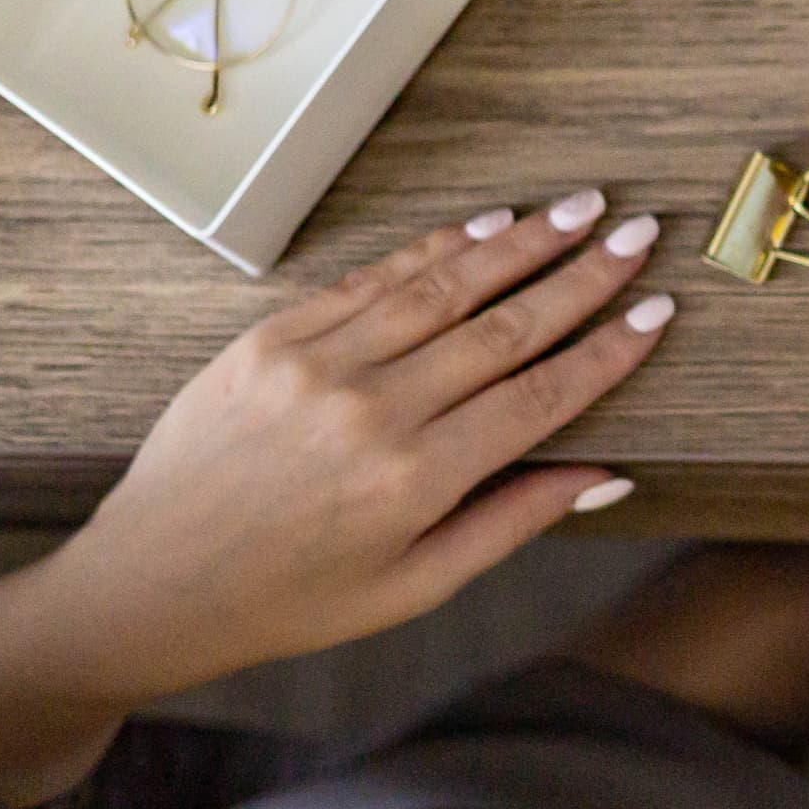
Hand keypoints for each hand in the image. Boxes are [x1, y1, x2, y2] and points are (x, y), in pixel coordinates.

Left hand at [0, 195, 674, 804]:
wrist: (152, 582)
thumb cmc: (291, 600)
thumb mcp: (414, 587)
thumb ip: (512, 521)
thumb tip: (606, 476)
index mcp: (414, 481)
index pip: (539, 395)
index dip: (607, 350)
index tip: (656, 311)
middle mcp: (371, 411)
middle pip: (502, 327)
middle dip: (581, 277)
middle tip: (638, 235)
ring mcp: (316, 367)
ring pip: (441, 287)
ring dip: (520, 243)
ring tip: (580, 208)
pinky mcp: (271, 340)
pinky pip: (369, 281)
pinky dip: (433, 249)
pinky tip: (486, 226)